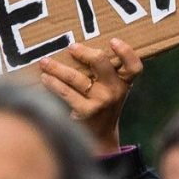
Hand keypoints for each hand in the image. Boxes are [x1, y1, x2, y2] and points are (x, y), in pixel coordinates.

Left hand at [36, 37, 140, 154]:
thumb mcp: (112, 89)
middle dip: (84, 52)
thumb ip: (106, 71)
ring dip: (57, 68)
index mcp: (124, 82)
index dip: (126, 52)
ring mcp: (101, 101)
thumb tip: (79, 46)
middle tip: (71, 47)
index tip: (113, 41)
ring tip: (44, 62)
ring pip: (76, 77)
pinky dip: (53, 83)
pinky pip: (66, 92)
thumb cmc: (102, 104)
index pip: (134, 66)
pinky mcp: (86, 112)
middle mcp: (115, 91)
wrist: (99, 137)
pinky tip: (45, 78)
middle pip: (101, 63)